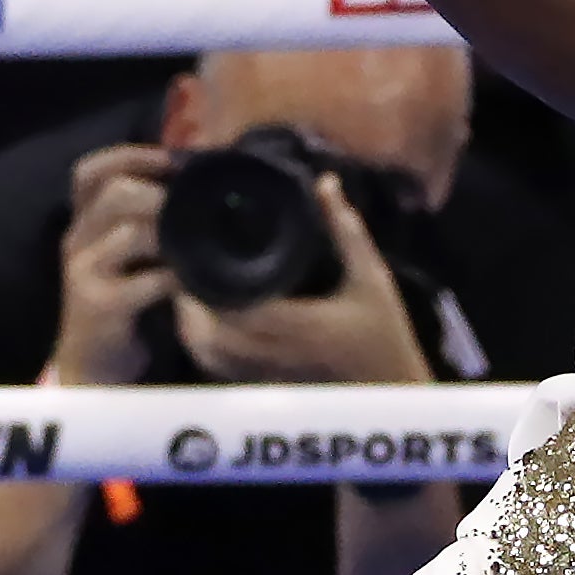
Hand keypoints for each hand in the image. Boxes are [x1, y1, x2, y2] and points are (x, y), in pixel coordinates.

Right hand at [51, 144, 175, 385]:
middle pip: (114, 192)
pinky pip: (147, 281)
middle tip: (196, 208)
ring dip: (173, 235)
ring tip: (200, 242)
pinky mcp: (99, 305)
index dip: (132, 156)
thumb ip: (146, 219)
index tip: (174, 162)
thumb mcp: (126, 253)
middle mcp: (77, 240)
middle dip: (161, 194)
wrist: (94, 362)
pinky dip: (177, 278)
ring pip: (131, 232)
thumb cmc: (121, 300)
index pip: (90, 171)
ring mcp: (84, 273)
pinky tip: (193, 281)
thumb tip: (198, 180)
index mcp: (83, 221)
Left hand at [175, 175, 434, 384]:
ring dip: (191, 322)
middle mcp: (276, 355)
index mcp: (301, 326)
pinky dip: (202, 343)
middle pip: (209, 333)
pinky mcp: (262, 387)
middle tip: (184, 263)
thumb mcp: (371, 277)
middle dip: (190, 299)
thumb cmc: (384, 334)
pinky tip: (204, 317)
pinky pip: (217, 368)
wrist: (391, 393)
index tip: (195, 249)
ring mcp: (265, 375)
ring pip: (207, 354)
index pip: (235, 307)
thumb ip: (345, 230)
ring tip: (188, 286)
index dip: (205, 282)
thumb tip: (325, 181)